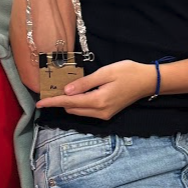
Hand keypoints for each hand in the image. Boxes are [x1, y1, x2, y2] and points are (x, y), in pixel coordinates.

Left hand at [36, 60, 155, 119]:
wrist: (147, 81)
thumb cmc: (128, 72)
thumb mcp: (105, 73)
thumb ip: (85, 83)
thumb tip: (67, 91)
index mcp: (98, 101)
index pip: (69, 102)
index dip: (53, 102)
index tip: (39, 103)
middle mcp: (100, 112)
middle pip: (72, 109)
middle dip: (59, 102)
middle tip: (49, 91)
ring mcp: (104, 115)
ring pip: (79, 111)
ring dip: (68, 103)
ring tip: (60, 92)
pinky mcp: (108, 113)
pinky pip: (87, 111)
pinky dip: (78, 104)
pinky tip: (76, 94)